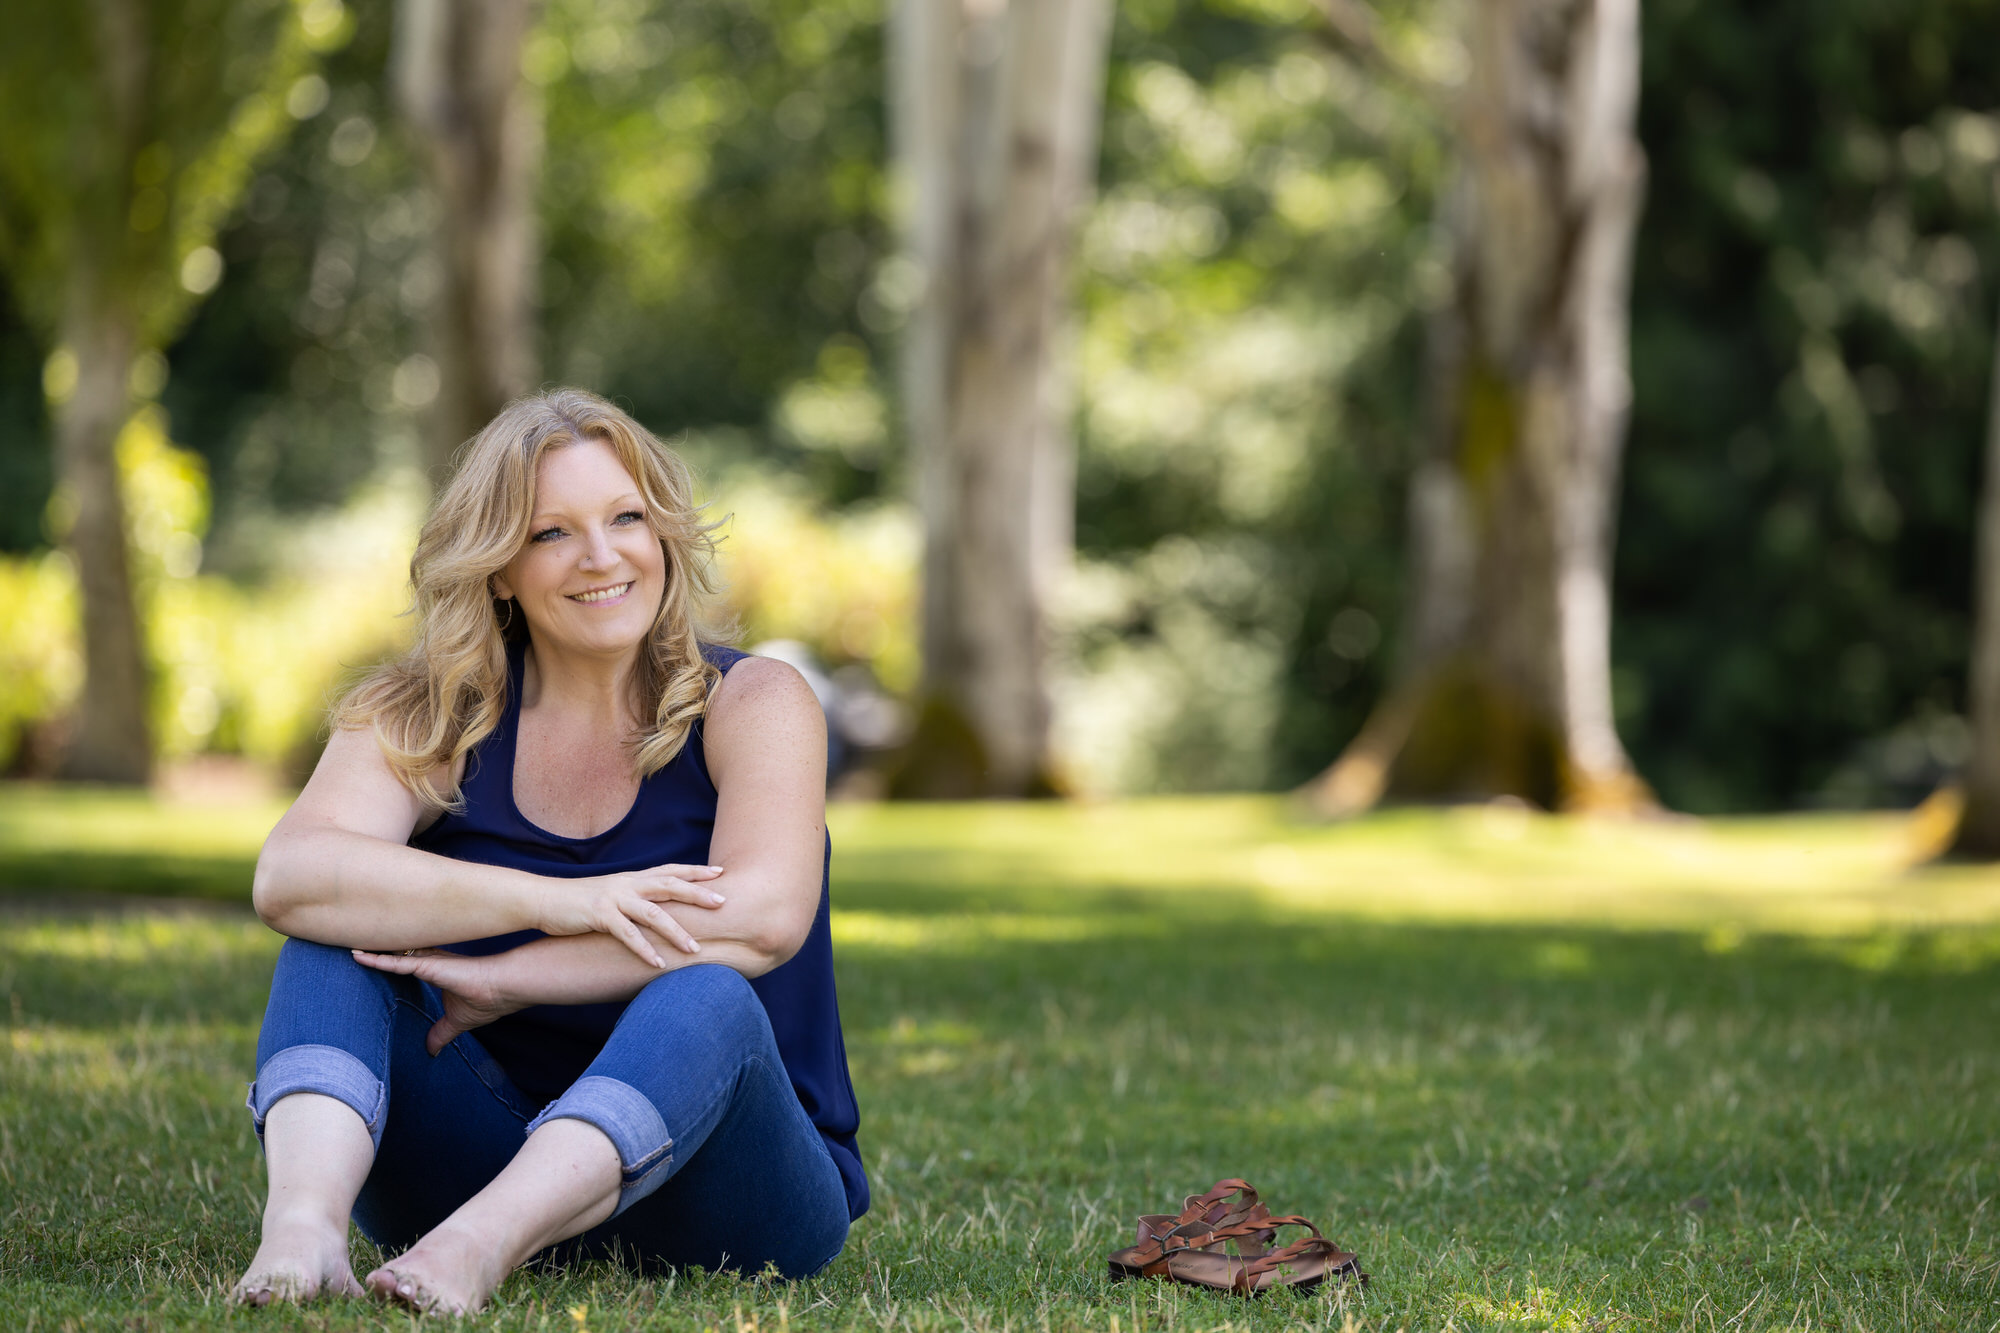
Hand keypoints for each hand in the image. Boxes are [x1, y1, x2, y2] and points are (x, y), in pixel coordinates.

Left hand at [351, 948, 520, 1055]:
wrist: (504, 989)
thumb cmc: (486, 1000)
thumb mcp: (456, 1022)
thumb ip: (441, 1033)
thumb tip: (431, 1052)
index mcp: (435, 970)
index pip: (404, 963)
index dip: (386, 961)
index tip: (365, 959)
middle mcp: (428, 960)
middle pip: (392, 954)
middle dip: (372, 951)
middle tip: (347, 946)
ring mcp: (427, 960)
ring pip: (390, 954)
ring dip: (368, 952)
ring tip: (343, 946)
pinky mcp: (428, 963)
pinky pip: (395, 961)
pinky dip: (375, 959)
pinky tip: (356, 956)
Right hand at [537, 863, 726, 967]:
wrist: (544, 900)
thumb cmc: (580, 901)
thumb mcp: (612, 894)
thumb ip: (635, 898)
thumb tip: (658, 910)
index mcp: (632, 878)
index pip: (670, 870)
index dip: (695, 871)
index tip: (720, 873)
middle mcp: (627, 884)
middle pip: (669, 885)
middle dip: (697, 893)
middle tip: (722, 902)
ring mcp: (614, 898)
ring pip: (653, 913)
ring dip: (676, 932)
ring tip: (695, 949)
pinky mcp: (599, 915)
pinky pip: (627, 934)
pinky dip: (644, 950)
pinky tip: (658, 963)